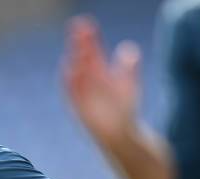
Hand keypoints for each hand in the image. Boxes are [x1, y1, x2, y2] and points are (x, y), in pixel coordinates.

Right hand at [64, 15, 140, 147]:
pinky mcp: (78, 107)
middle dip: (80, 44)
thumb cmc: (124, 107)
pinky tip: (70, 70)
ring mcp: (82, 92)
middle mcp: (88, 79)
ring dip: (76, 60)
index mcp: (98, 70)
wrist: (119, 133)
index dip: (88, 37)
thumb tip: (129, 51)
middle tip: (79, 28)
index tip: (86, 24)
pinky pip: (72, 93)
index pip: (91, 49)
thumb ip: (128, 67)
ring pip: (76, 72)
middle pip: (82, 58)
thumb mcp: (128, 84)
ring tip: (79, 48)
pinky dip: (70, 82)